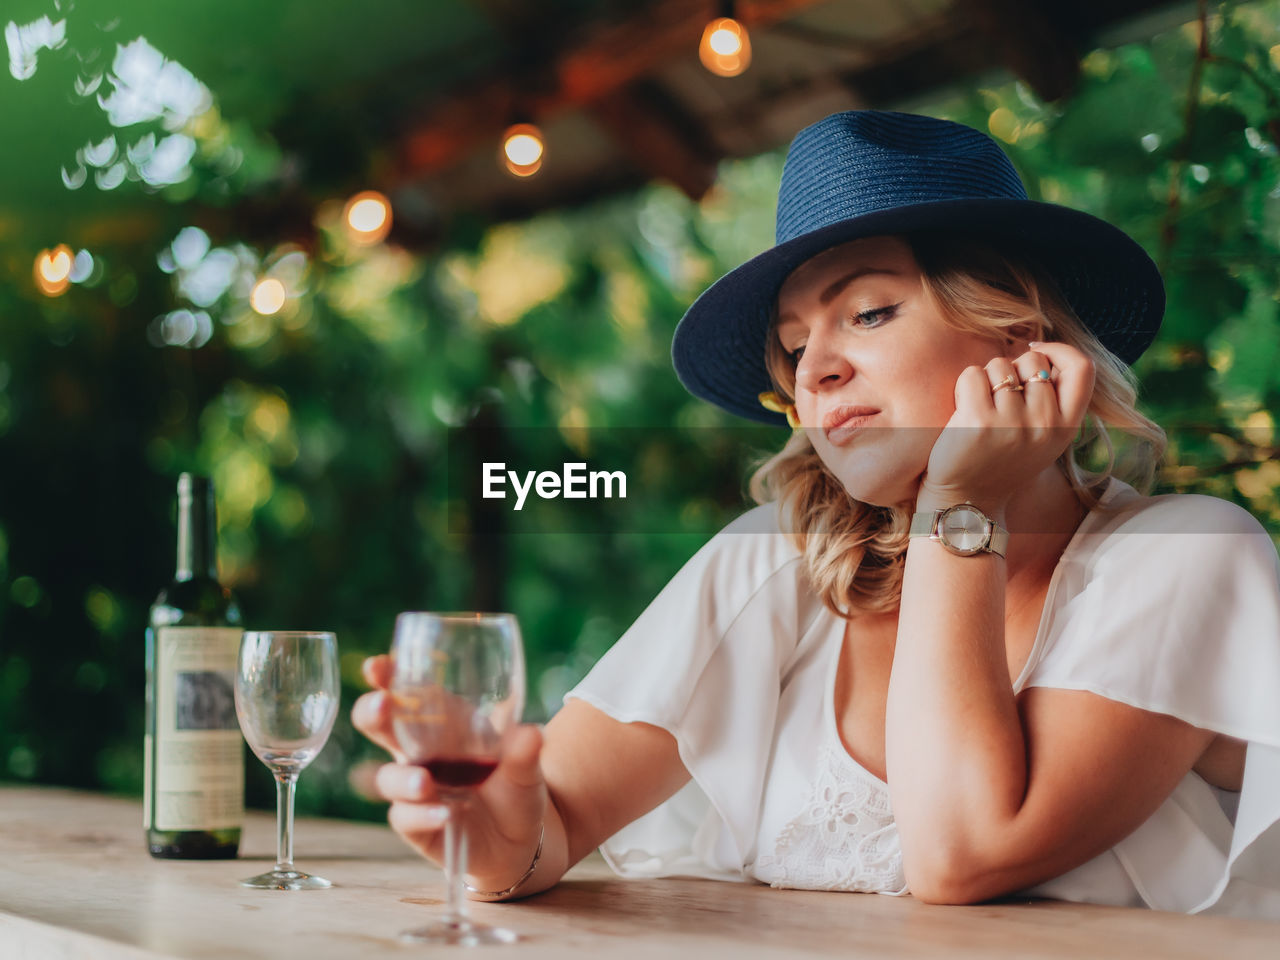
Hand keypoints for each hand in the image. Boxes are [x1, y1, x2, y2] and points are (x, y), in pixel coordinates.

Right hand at [351, 655, 546, 893]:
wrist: (521, 837)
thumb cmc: (516, 784)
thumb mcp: (526, 763)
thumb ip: (525, 749)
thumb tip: (531, 734)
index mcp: (443, 723)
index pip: (408, 692)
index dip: (387, 676)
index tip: (378, 666)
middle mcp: (421, 752)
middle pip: (380, 726)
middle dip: (372, 713)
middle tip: (381, 705)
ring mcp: (414, 788)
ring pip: (389, 777)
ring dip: (403, 778)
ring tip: (426, 783)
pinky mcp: (416, 823)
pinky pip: (406, 818)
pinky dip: (422, 815)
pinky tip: (445, 815)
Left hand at [917, 341, 1093, 514]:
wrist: (967, 502)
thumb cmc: (1001, 461)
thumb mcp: (1042, 437)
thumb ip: (1050, 400)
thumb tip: (1037, 351)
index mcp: (1066, 427)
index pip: (1082, 367)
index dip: (1059, 350)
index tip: (1034, 351)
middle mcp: (1045, 424)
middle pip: (1033, 360)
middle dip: (1011, 368)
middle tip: (997, 397)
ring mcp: (1013, 422)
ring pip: (1000, 365)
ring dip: (985, 378)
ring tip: (980, 408)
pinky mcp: (979, 421)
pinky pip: (972, 375)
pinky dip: (963, 386)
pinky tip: (962, 411)